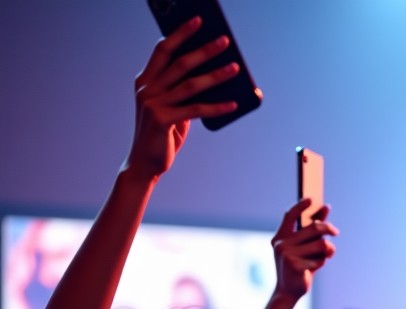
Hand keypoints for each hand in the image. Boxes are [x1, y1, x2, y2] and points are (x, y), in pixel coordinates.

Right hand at [125, 20, 242, 179]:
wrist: (145, 164)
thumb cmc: (161, 136)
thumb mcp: (171, 110)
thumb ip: (183, 94)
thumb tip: (211, 79)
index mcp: (146, 80)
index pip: (163, 49)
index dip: (180, 33)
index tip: (198, 20)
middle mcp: (147, 88)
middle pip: (180, 62)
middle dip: (204, 49)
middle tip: (225, 40)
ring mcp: (153, 103)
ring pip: (190, 84)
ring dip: (216, 75)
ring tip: (234, 68)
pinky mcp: (162, 120)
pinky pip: (195, 110)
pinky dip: (216, 107)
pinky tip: (233, 104)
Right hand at [271, 201, 338, 300]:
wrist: (288, 292)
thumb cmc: (299, 268)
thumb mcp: (305, 248)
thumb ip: (314, 231)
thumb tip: (326, 207)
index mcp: (280, 237)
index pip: (290, 216)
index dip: (301, 206)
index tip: (312, 199)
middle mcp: (281, 243)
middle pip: (314, 228)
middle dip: (328, 229)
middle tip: (336, 232)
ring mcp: (287, 254)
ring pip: (321, 244)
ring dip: (327, 251)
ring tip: (322, 258)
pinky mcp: (295, 265)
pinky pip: (320, 259)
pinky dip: (321, 263)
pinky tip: (313, 270)